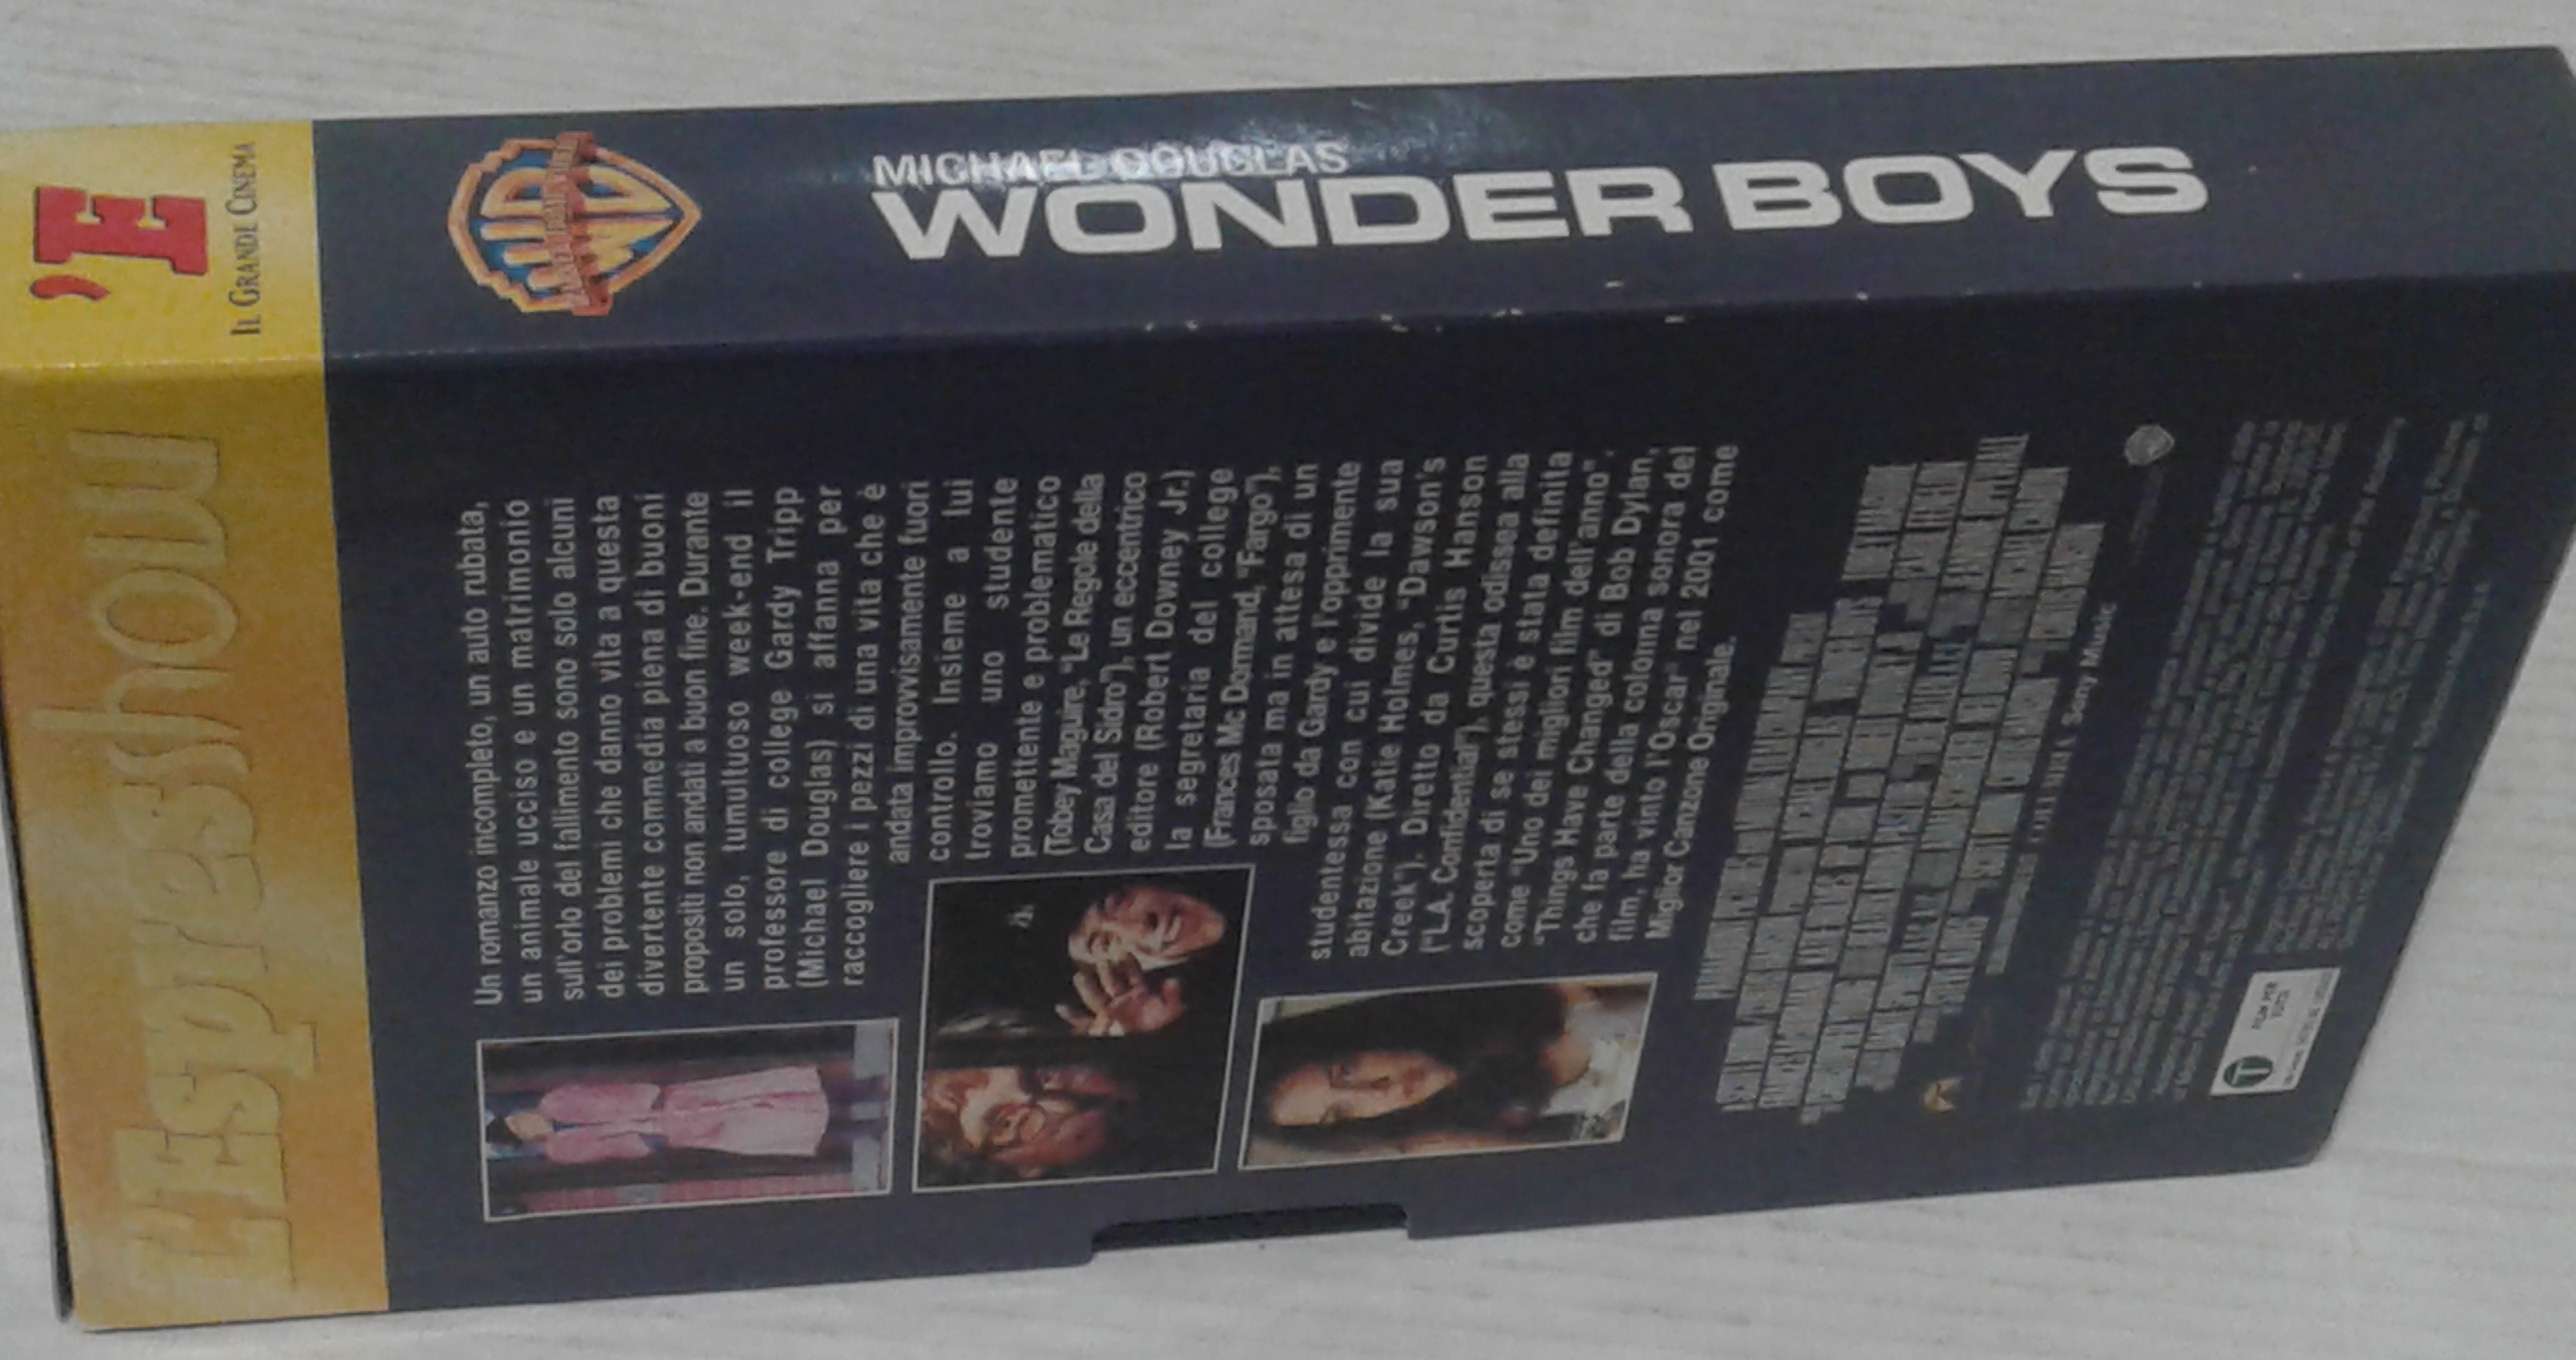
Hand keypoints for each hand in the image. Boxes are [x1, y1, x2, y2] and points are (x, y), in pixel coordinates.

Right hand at [1057, 959, 1186, 1035]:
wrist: (1150, 1054)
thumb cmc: (1161, 1031)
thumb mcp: (1170, 1012)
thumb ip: (1172, 996)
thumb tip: (1174, 981)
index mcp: (1139, 994)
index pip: (1133, 974)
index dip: (1129, 964)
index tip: (1123, 952)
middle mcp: (1122, 1000)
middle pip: (1111, 982)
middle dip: (1106, 972)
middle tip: (1102, 961)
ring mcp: (1109, 1013)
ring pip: (1095, 996)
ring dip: (1087, 987)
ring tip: (1079, 977)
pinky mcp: (1099, 1028)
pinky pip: (1083, 1021)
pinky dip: (1072, 1016)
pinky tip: (1061, 1008)